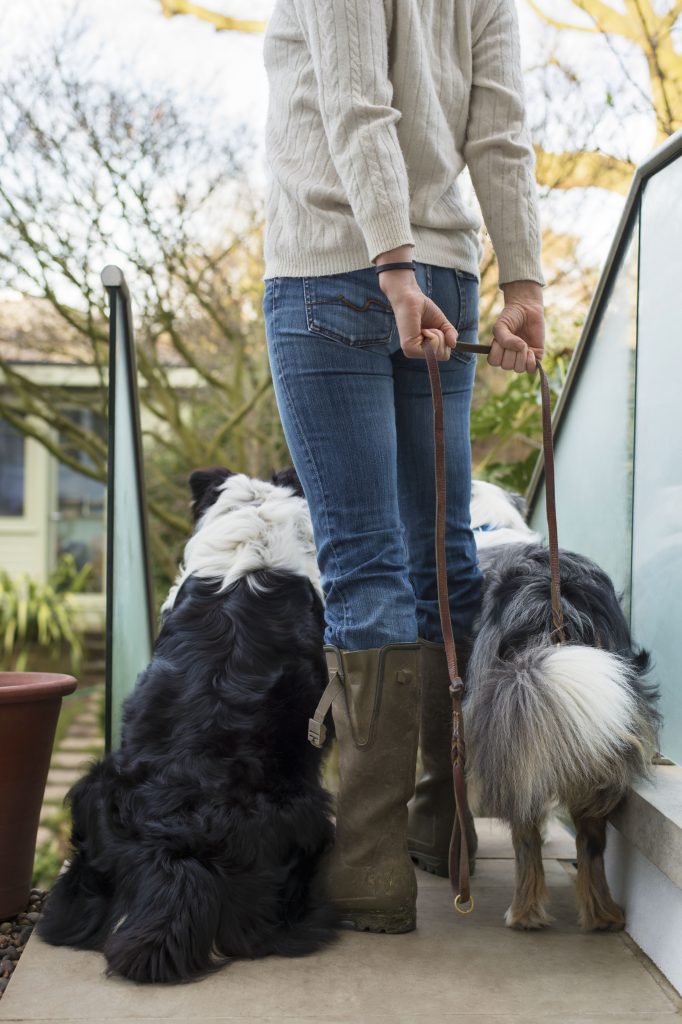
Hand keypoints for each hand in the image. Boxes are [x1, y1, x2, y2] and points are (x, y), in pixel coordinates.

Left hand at [375, 246, 456, 360]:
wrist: (411, 298)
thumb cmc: (424, 309)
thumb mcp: (442, 323)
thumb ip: (450, 334)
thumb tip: (454, 344)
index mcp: (422, 349)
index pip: (444, 355)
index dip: (446, 341)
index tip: (436, 329)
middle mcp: (416, 353)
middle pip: (444, 355)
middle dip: (443, 338)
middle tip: (430, 328)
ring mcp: (411, 352)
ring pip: (439, 352)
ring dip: (437, 335)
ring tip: (425, 327)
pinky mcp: (409, 348)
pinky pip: (433, 347)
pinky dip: (432, 335)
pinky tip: (422, 329)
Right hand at [489, 280, 544, 373]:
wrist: (526, 308)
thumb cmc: (511, 317)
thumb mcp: (501, 326)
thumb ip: (504, 338)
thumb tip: (519, 348)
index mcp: (498, 352)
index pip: (494, 362)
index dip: (498, 351)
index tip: (501, 339)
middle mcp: (509, 357)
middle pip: (507, 366)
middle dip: (511, 351)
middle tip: (515, 339)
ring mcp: (522, 358)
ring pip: (519, 369)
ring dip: (521, 355)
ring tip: (524, 344)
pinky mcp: (535, 357)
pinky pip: (531, 369)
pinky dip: (531, 361)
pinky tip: (531, 350)